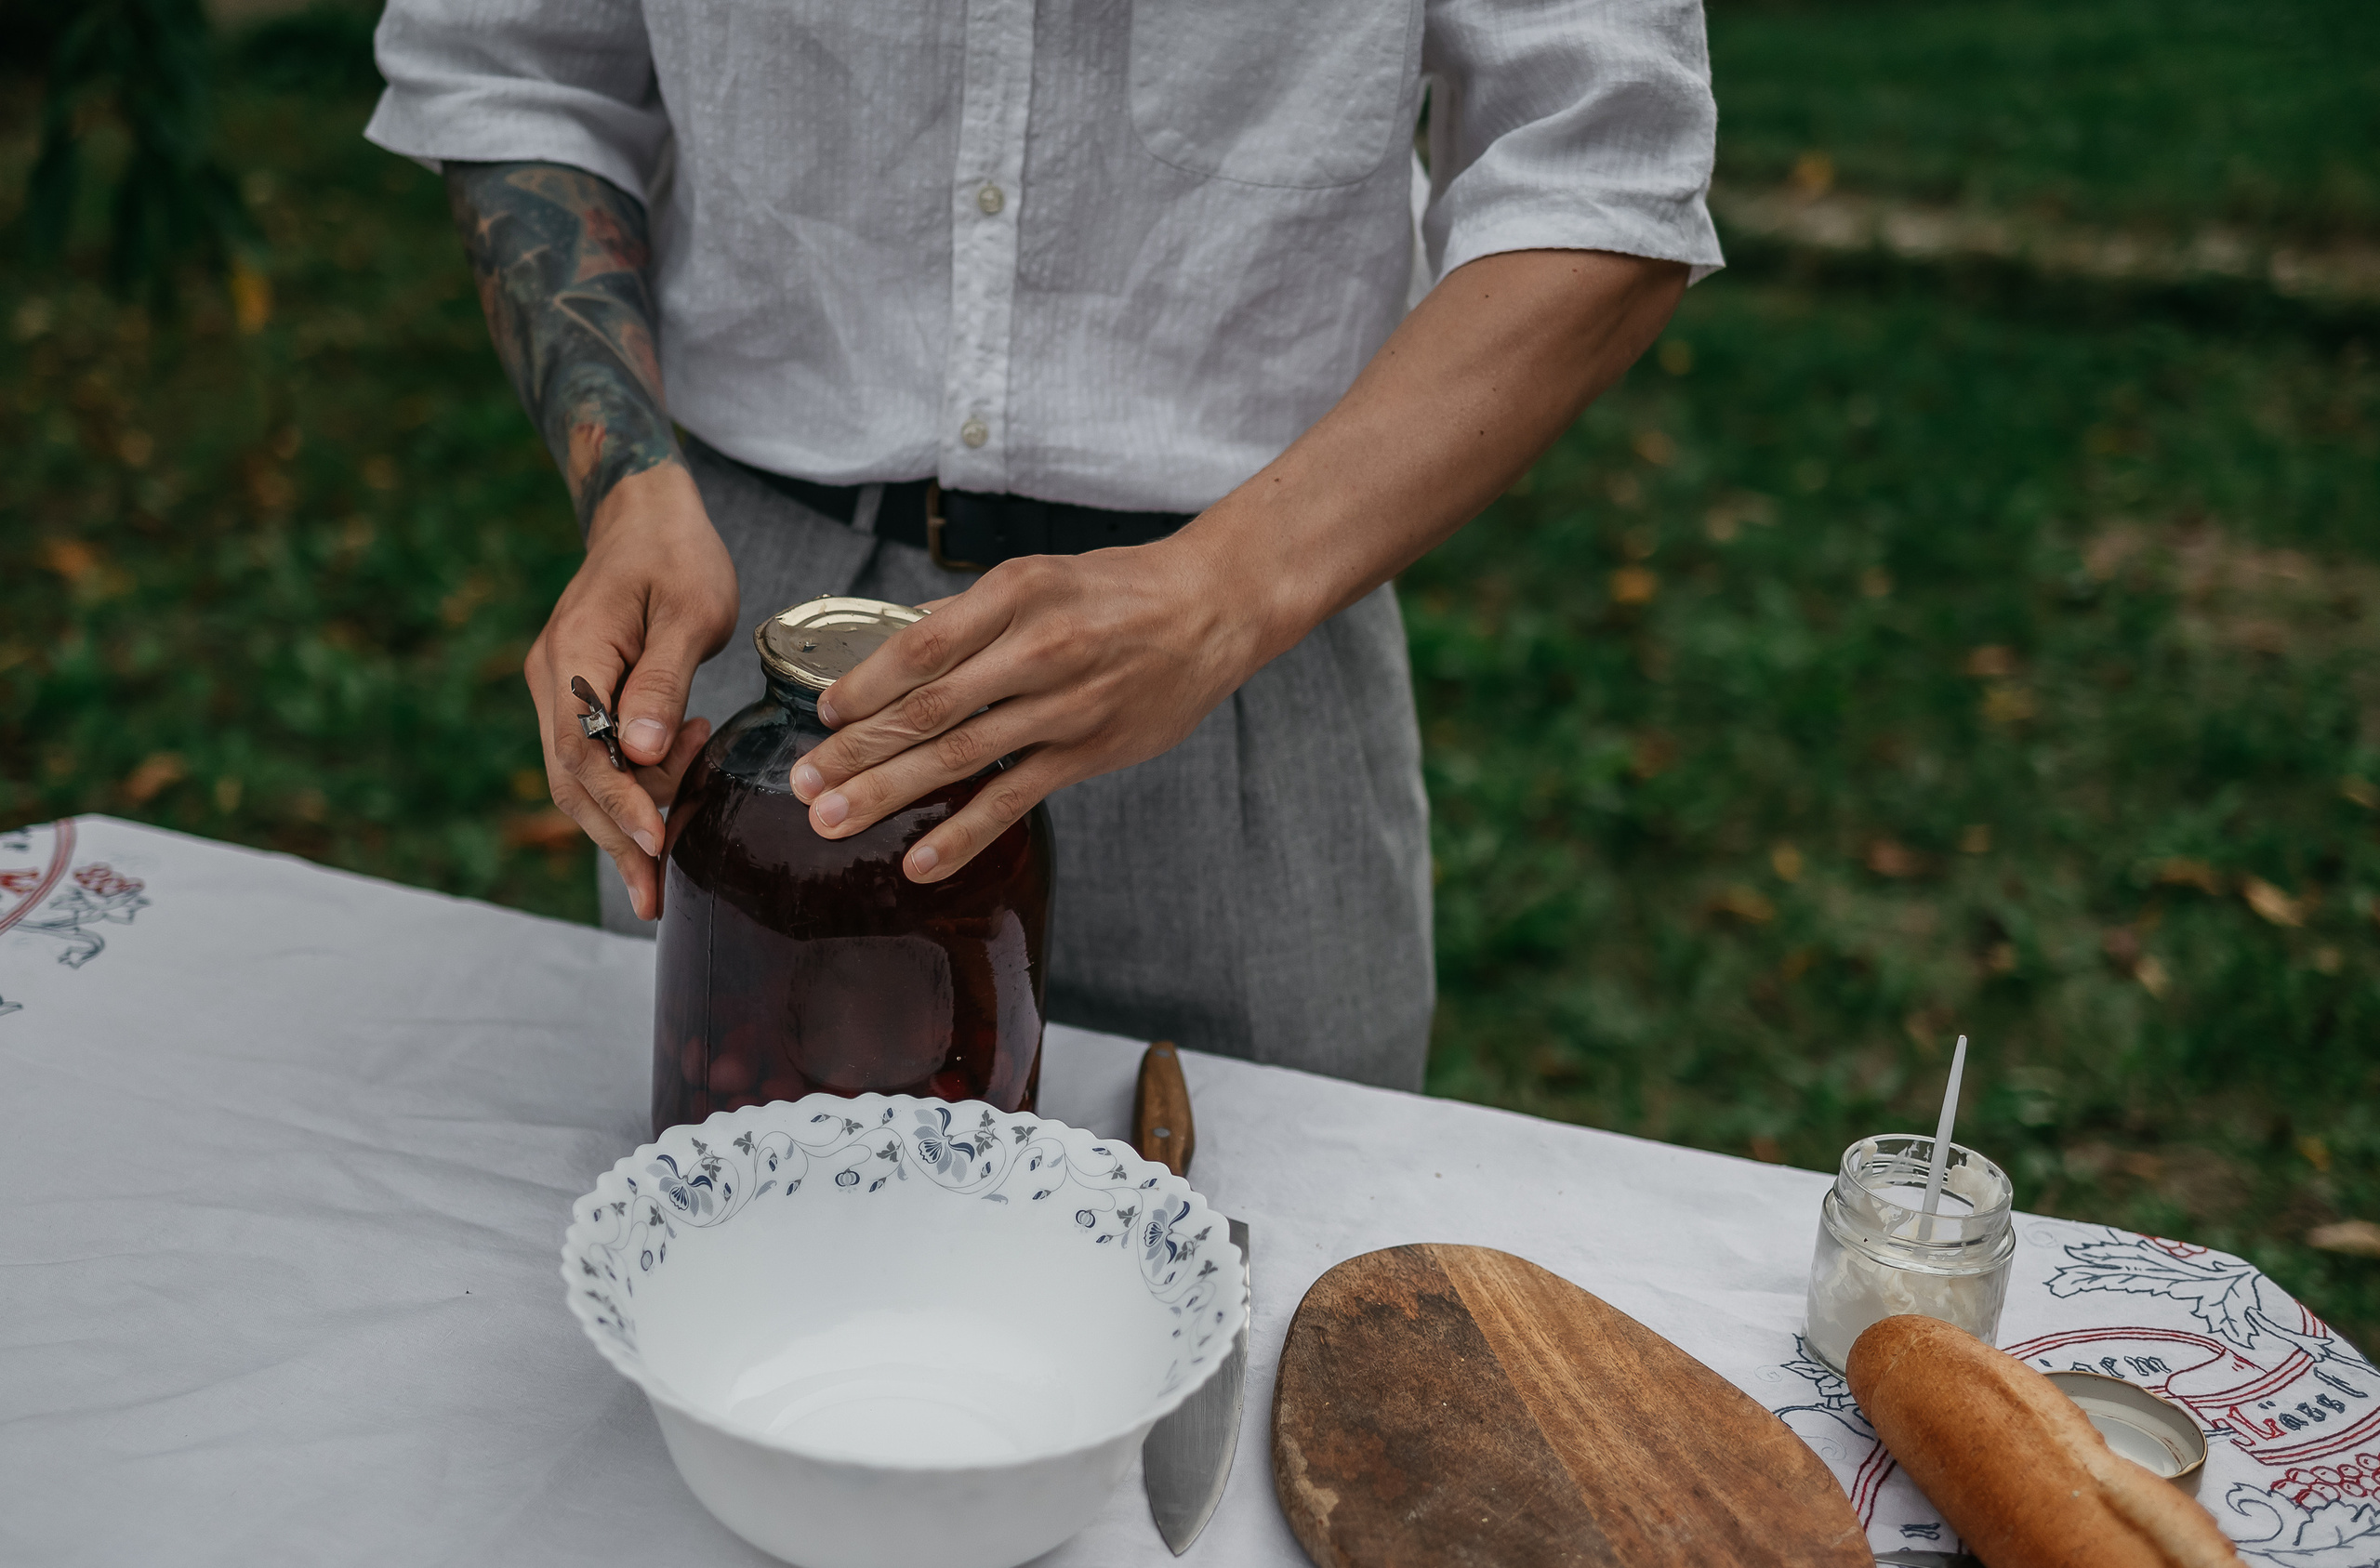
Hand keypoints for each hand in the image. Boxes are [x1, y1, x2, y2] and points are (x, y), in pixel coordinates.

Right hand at [524, 461, 738, 916]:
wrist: (646, 516)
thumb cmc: (677, 556)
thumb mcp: (689, 612)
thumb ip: (665, 682)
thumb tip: (644, 754)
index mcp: (575, 654)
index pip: (582, 748)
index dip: (618, 803)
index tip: (655, 844)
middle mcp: (553, 678)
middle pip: (572, 778)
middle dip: (615, 838)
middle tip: (655, 896)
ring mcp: (559, 690)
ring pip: (580, 777)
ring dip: (625, 819)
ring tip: (680, 837)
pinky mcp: (578, 696)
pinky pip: (596, 758)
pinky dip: (634, 785)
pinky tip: (682, 777)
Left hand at [789, 532, 1279, 880]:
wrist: (1213, 609)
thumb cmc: (1119, 590)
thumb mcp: (1038, 576)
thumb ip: (967, 615)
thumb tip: (894, 651)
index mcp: (1016, 593)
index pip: (921, 647)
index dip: (864, 686)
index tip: (823, 716)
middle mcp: (1039, 648)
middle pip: (928, 708)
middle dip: (857, 751)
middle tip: (804, 784)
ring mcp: (1066, 705)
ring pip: (961, 757)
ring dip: (890, 793)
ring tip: (834, 820)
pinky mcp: (1090, 751)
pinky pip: (1015, 799)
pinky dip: (965, 835)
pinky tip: (921, 862)